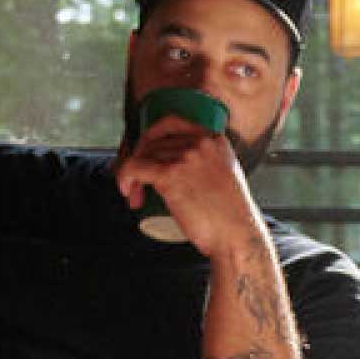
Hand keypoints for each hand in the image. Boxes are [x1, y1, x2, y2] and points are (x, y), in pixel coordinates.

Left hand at [113, 114, 267, 257]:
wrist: (236, 235)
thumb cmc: (230, 215)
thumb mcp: (226, 173)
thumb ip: (208, 161)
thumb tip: (176, 161)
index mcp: (214, 139)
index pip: (171, 123)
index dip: (152, 138)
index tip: (146, 154)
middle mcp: (200, 142)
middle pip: (153, 141)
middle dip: (140, 161)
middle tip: (138, 183)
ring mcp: (185, 157)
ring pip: (142, 156)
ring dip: (133, 176)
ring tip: (137, 196)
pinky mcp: (171, 175)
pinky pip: (134, 167)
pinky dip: (124, 177)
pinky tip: (128, 192)